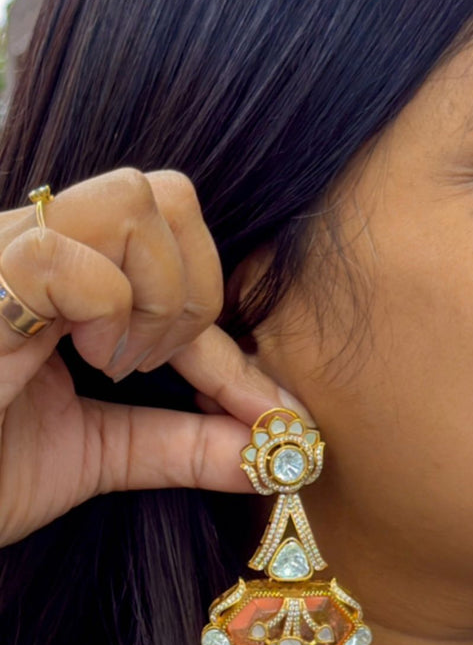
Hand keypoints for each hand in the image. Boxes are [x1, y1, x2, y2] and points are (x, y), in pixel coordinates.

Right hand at [0, 169, 300, 546]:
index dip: (229, 334)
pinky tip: (79, 362)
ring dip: (155, 300)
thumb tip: (273, 449)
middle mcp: (36, 245)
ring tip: (113, 366)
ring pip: (132, 200)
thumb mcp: (102, 453)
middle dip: (194, 294)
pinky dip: (105, 312)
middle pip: (166, 191)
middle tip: (153, 367)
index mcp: (68, 273)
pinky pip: (66, 254)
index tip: (263, 413)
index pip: (180, 247)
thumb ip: (184, 443)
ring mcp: (4, 253)